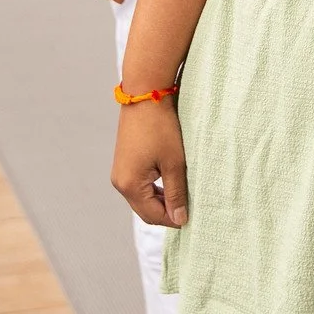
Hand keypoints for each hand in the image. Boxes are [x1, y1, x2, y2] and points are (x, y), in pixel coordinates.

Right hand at [111, 96, 187, 227]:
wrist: (145, 94)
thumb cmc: (160, 127)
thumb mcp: (174, 162)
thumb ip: (176, 193)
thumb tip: (180, 220)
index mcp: (129, 185)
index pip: (153, 215)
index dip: (173, 219)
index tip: (193, 217)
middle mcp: (120, 182)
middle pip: (145, 209)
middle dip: (166, 211)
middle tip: (190, 207)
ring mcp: (120, 171)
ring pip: (142, 197)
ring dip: (161, 199)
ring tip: (183, 194)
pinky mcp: (124, 161)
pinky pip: (139, 184)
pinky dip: (154, 188)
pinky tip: (170, 181)